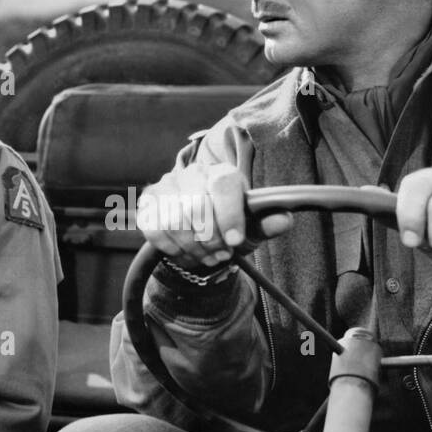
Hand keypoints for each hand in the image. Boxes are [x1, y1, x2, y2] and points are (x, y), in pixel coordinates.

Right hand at [138, 162, 292, 270]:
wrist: (200, 234)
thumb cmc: (230, 227)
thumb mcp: (251, 229)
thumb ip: (265, 223)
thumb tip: (283, 218)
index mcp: (222, 174)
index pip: (223, 184)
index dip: (229, 214)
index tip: (235, 241)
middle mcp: (192, 174)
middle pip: (196, 205)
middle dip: (211, 239)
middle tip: (223, 255)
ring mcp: (167, 187)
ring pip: (175, 221)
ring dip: (194, 248)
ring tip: (208, 257)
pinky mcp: (148, 205)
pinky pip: (156, 230)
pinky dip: (174, 249)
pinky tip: (187, 253)